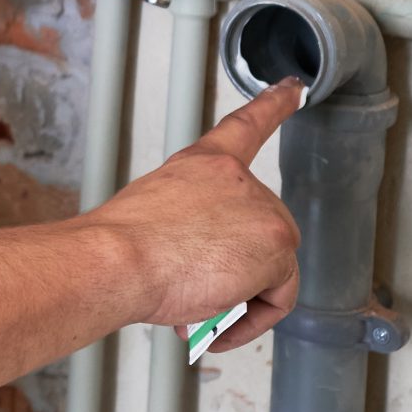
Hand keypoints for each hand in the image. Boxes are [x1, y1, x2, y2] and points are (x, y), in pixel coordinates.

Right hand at [86, 80, 302, 354]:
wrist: (117, 259)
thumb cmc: (119, 246)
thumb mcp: (154, 216)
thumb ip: (190, 228)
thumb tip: (200, 270)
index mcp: (205, 165)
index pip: (246, 126)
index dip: (274, 104)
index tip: (294, 88)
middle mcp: (240, 180)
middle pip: (262, 236)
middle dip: (233, 276)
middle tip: (191, 298)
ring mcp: (263, 211)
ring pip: (270, 274)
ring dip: (237, 303)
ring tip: (195, 311)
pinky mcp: (276, 247)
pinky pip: (277, 300)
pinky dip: (251, 320)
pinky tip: (216, 323)